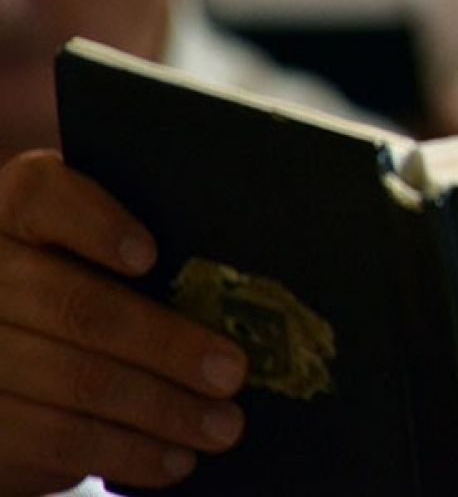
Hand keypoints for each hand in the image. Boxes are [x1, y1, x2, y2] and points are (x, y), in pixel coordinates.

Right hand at [0, 151, 247, 494]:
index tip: (149, 256)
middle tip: (232, 372)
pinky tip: (175, 459)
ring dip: (160, 410)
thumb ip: (132, 251)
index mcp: (10, 212)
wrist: (10, 352)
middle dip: (164, 345)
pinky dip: (125, 453)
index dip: (93, 225)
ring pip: (73, 382)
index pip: (40, 197)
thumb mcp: (87, 251)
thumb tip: (236, 285)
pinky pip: (53, 442)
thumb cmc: (75, 286)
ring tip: (223, 426)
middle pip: (75, 307)